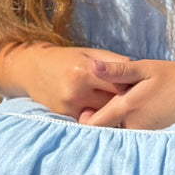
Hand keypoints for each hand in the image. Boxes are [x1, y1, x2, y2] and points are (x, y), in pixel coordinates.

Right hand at [0, 42, 132, 119]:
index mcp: (84, 72)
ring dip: (113, 113)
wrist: (33, 69)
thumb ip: (113, 60)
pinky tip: (103, 113)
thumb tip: (137, 67)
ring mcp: (69, 107)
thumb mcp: (89, 52)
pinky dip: (98, 118)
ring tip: (121, 108)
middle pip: (112, 103)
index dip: (132, 87)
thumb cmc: (65, 58)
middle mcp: (76, 91)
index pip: (119, 85)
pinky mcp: (64, 117)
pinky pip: (89, 122)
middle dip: (125, 102)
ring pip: (102, 116)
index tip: (141, 87)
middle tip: (136, 100)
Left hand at [78, 58, 174, 129]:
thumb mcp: (145, 68)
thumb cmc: (174, 77)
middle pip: (105, 127)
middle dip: (102, 114)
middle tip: (112, 96)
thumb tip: (92, 66)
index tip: (89, 105)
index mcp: (127, 109)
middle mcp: (133, 126)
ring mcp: (143, 132)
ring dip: (117, 116)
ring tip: (130, 96)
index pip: (94, 125)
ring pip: (119, 128)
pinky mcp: (151, 133)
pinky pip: (132, 129)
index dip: (85, 118)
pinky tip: (140, 103)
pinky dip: (129, 119)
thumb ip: (117, 70)